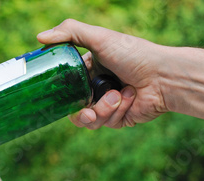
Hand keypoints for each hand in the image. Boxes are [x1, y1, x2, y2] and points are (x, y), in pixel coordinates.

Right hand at [37, 19, 168, 128]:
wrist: (163, 76)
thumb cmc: (134, 54)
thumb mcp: (99, 37)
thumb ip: (69, 33)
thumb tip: (40, 37)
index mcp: (90, 70)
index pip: (67, 86)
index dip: (61, 94)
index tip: (55, 98)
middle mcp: (98, 88)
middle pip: (75, 109)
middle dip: (81, 112)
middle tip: (87, 112)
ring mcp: (108, 105)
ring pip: (89, 120)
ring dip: (103, 109)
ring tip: (118, 97)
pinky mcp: (119, 119)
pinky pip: (106, 123)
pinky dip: (117, 111)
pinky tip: (130, 98)